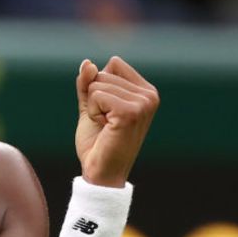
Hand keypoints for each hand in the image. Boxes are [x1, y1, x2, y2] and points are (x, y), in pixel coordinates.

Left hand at [74, 56, 158, 187]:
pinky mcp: (131, 112)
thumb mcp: (91, 105)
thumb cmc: (98, 142)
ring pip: (98, 83)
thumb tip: (88, 63)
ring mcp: (143, 104)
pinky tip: (105, 128)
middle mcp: (150, 95)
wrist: (100, 173)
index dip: (100, 86)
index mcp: (146, 91)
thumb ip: (88, 83)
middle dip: (95, 98)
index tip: (107, 112)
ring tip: (106, 127)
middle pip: (104, 72)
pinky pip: (96, 95)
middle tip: (106, 123)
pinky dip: (93, 112)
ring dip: (93, 107)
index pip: (114, 64)